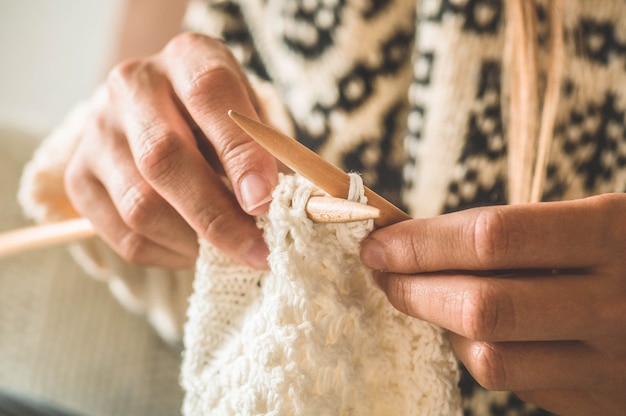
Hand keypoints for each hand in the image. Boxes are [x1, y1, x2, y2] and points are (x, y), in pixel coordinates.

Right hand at [65, 33, 277, 268]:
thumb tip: (286, 210)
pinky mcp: (80, 177)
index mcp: (185, 58)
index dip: (240, 153)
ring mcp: (98, 131)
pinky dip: (169, 254)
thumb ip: (266, 154)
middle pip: (164, 158)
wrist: (160, 110)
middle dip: (217, 217)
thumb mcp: (250, 116)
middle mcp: (132, 86)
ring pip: (140, 205)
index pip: (210, 95)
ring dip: (194, 242)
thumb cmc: (219, 118)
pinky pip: (124, 236)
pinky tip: (195, 249)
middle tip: (259, 251)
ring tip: (231, 251)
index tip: (265, 202)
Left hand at [360, 193, 625, 414]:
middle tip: (380, 270)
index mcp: (614, 233)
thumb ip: (520, 230)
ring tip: (419, 296)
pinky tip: (464, 329)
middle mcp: (614, 302)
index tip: (379, 241)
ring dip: (437, 325)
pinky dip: (474, 353)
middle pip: (482, 305)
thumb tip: (418, 238)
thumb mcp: (598, 219)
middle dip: (413, 287)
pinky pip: (515, 383)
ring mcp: (611, 362)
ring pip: (490, 357)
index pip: (493, 237)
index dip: (423, 241)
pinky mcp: (601, 402)